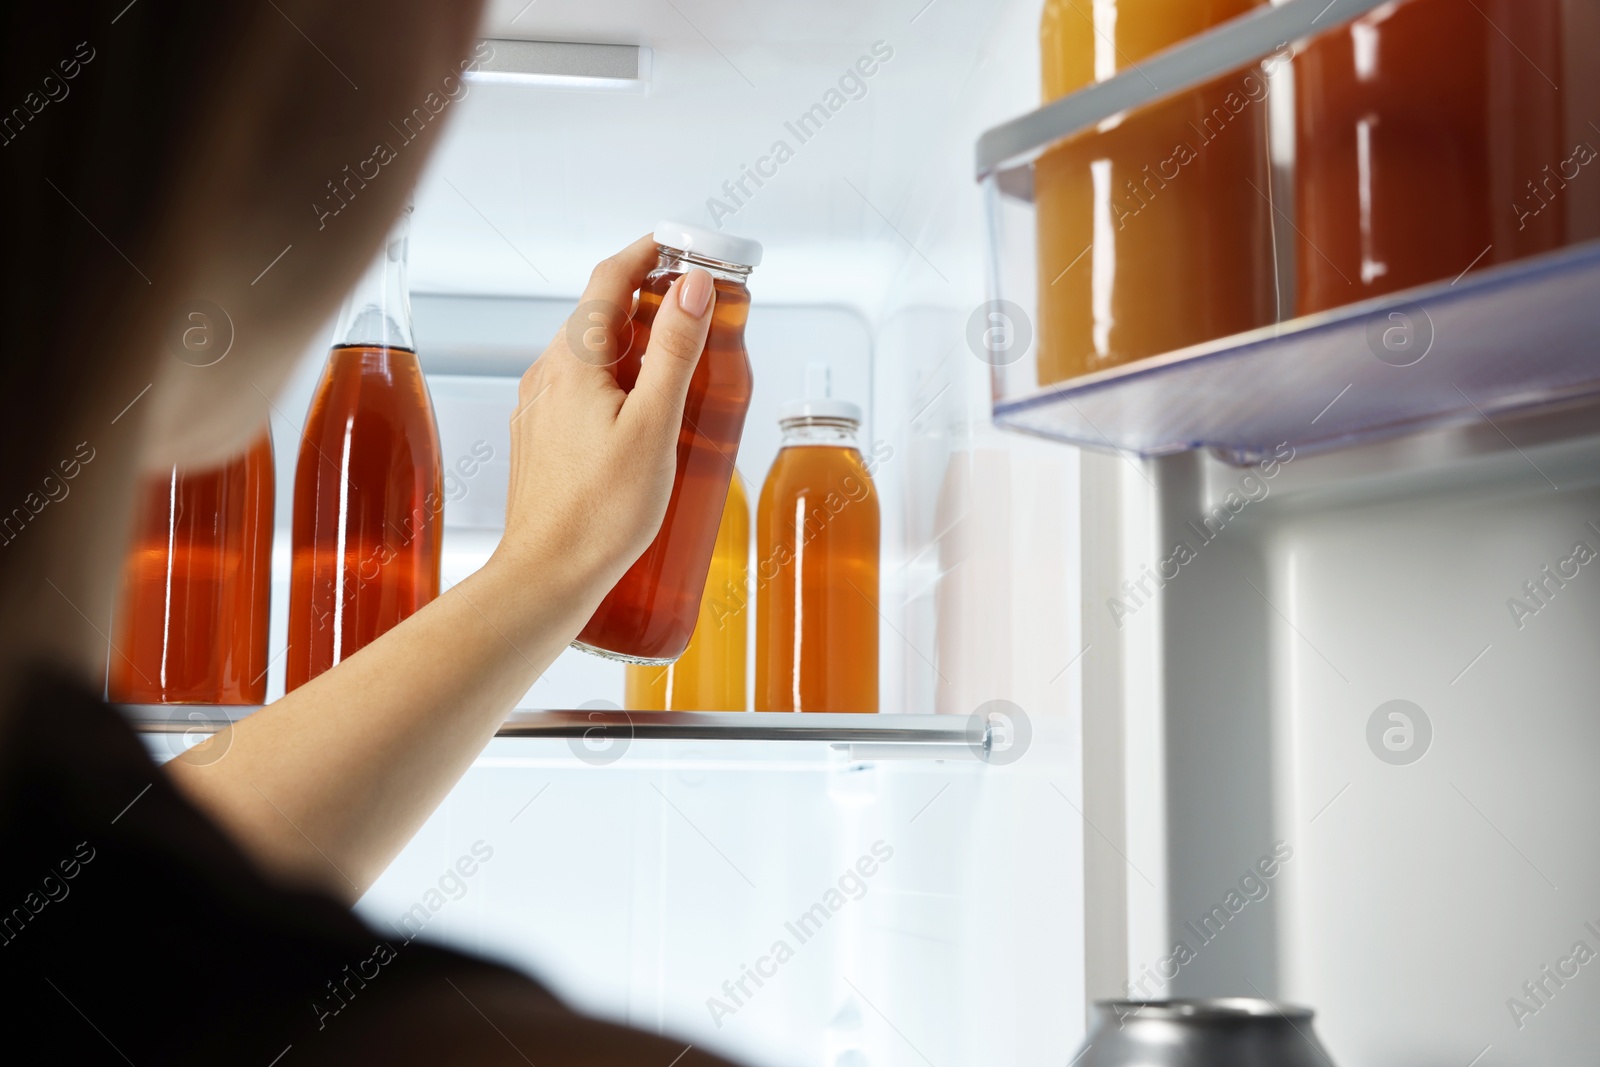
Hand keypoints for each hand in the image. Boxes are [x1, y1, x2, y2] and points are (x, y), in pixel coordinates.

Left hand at [493, 235, 717, 607]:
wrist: (546, 578)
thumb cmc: (599, 513)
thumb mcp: (654, 424)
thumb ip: (675, 350)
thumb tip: (691, 285)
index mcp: (573, 361)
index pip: (609, 277)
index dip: (650, 252)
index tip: (689, 247)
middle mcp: (546, 377)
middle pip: (601, 314)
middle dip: (652, 301)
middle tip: (702, 310)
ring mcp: (539, 410)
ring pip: (592, 356)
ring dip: (637, 347)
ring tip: (684, 368)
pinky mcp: (542, 442)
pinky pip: (582, 392)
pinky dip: (618, 385)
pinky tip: (645, 418)